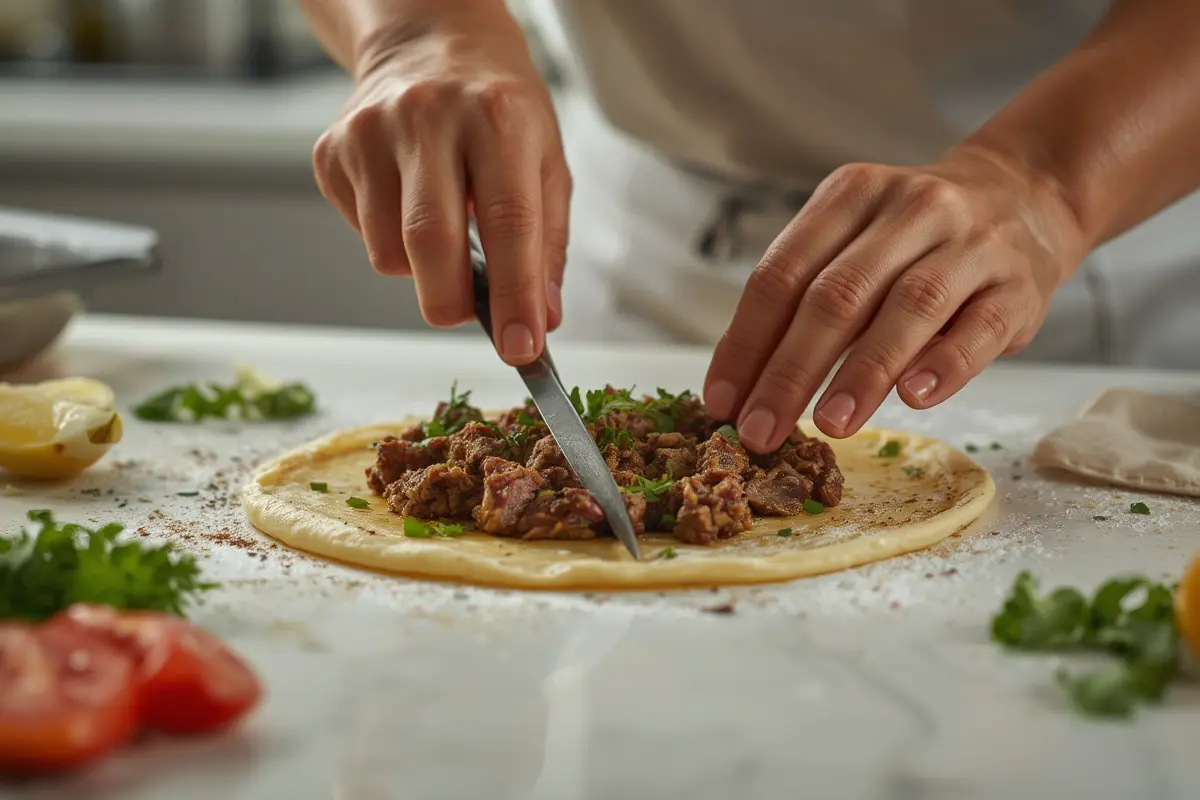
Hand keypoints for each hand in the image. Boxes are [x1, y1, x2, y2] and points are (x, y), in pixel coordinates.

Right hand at [312, 7, 568, 363]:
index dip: (516, 296)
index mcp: (498, 117)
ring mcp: (371, 130)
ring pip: (387, 250)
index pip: (509, 224)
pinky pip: (360, 232)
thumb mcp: (547, 161)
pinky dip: (388, 238)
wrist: (432, 39)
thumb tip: (540, 319)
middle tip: (467, 314)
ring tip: (442, 226)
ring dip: (420, 268)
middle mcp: (430, 116)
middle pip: (430, 241)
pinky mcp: (332, 148)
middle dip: (451, 301)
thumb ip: (547, 244)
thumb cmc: (499, 108)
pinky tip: (406, 199)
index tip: (521, 347)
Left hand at [703, 147, 1086, 451]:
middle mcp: (911, 209)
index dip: (746, 342)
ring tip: (829, 425)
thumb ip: (804, 298)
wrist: (1027, 194)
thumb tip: (744, 384)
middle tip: (760, 430)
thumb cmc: (916, 239)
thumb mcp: (854, 241)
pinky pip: (979, 327)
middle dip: (790, 370)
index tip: (721, 402)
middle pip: (837, 295)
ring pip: (909, 308)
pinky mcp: (1019, 284)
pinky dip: (944, 364)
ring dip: (863, 372)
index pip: (782, 274)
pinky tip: (913, 399)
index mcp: (850, 195)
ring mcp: (971, 243)